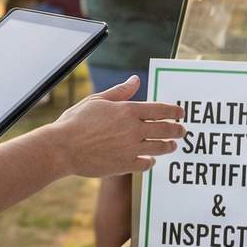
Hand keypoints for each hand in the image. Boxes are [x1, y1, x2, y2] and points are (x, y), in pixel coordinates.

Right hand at [51, 78, 186, 178]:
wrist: (63, 148)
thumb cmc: (76, 121)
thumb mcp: (97, 100)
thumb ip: (120, 91)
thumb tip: (135, 80)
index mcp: (127, 110)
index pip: (160, 109)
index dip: (174, 111)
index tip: (181, 113)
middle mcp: (133, 129)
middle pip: (165, 129)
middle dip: (177, 130)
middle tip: (182, 131)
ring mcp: (131, 149)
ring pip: (160, 147)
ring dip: (169, 146)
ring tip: (172, 146)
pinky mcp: (125, 165)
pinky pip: (146, 164)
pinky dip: (151, 161)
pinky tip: (150, 159)